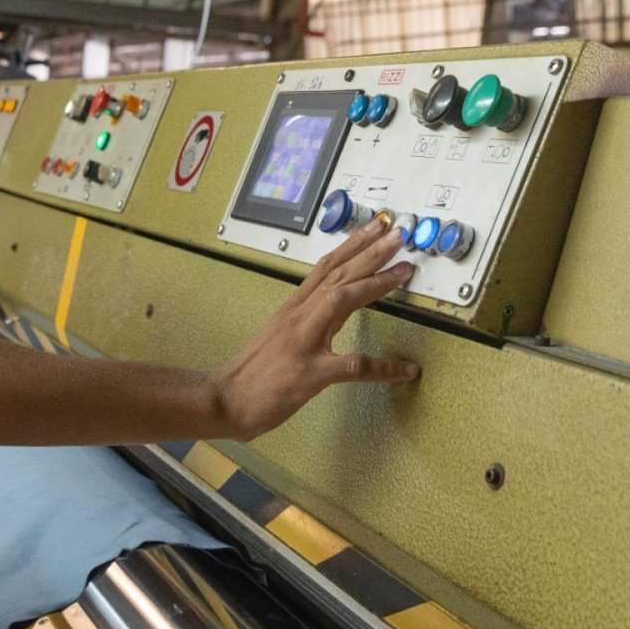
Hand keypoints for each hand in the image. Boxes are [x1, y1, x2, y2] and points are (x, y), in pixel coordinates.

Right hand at [217, 220, 419, 439]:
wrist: (225, 400)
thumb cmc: (252, 373)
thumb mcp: (278, 335)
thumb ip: (305, 319)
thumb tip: (334, 307)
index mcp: (293, 310)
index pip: (325, 267)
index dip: (352, 245)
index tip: (375, 228)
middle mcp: (298, 318)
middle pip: (337, 275)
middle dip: (370, 252)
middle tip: (397, 233)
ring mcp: (304, 344)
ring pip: (342, 301)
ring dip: (375, 282)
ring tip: (404, 270)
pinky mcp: (310, 373)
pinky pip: (353, 366)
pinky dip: (383, 367)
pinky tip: (404, 370)